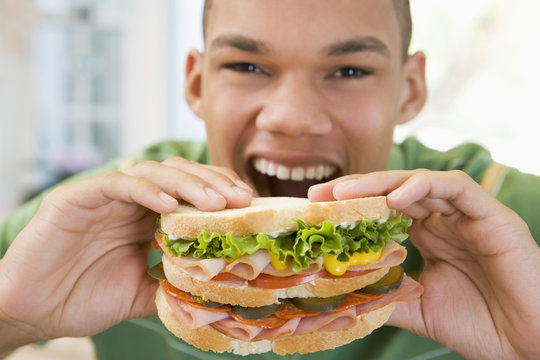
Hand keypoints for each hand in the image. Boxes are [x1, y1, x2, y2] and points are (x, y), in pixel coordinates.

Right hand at [0, 157, 251, 352]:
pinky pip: (117, 182)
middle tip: (241, 199)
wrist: (32, 313)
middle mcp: (129, 201)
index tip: (249, 206)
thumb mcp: (142, 293)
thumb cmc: (83, 299)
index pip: (190, 191)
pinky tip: (170, 205)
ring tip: (215, 202)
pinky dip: (147, 189)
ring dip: (188, 184)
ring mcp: (104, 196)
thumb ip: (172, 281)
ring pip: (153, 172)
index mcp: (145, 217)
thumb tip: (215, 285)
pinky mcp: (76, 198)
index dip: (221, 193)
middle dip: (213, 184)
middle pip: (178, 175)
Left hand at [309, 169, 539, 359]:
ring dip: (380, 184)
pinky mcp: (491, 215)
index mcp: (428, 234)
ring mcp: (467, 214)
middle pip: (394, 189)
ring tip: (345, 195)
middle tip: (319, 194)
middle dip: (355, 189)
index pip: (383, 208)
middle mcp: (444, 219)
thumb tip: (347, 294)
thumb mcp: (420, 307)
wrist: (529, 343)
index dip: (351, 205)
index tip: (316, 209)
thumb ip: (388, 295)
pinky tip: (395, 198)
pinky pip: (455, 187)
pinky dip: (423, 187)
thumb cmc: (481, 324)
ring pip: (419, 183)